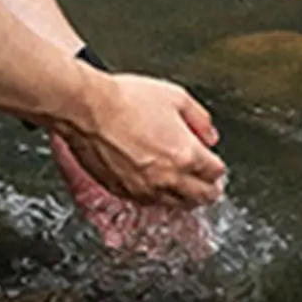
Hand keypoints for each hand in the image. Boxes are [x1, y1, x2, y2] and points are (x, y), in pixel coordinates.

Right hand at [56, 69, 225, 209]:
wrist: (86, 108)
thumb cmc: (124, 99)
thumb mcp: (175, 96)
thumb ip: (200, 118)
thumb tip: (209, 135)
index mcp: (187, 155)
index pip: (216, 172)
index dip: (214, 164)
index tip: (210, 161)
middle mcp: (168, 178)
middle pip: (203, 197)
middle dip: (208, 188)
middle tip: (205, 182)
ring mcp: (144, 188)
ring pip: (176, 204)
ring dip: (183, 196)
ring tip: (181, 186)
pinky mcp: (121, 190)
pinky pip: (147, 202)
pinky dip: (155, 195)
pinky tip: (153, 184)